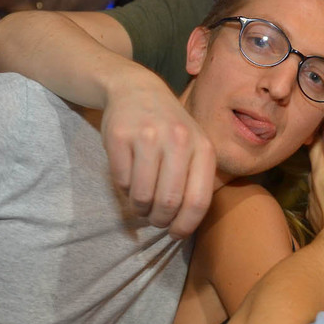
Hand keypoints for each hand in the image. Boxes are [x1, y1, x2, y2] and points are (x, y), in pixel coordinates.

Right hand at [100, 81, 215, 238]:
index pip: (199, 201)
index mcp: (203, 148)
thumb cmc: (171, 129)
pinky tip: (131, 180)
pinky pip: (122, 181)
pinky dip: (125, 190)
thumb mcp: (195, 147)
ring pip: (143, 196)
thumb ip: (196, 180)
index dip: (185, 226)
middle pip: (169, 202)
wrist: (137, 90)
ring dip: (140, 208)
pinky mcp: (120, 136)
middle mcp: (179, 140)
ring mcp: (148, 136)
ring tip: (142, 203)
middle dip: (161, 220)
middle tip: (156, 219)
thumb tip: (186, 225)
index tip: (176, 234)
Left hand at [309, 120, 323, 239]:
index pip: (315, 148)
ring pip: (317, 185)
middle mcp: (312, 186)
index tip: (323, 129)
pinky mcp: (318, 218)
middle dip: (322, 157)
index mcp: (320, 172)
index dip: (318, 137)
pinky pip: (320, 202)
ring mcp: (314, 203)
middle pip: (315, 166)